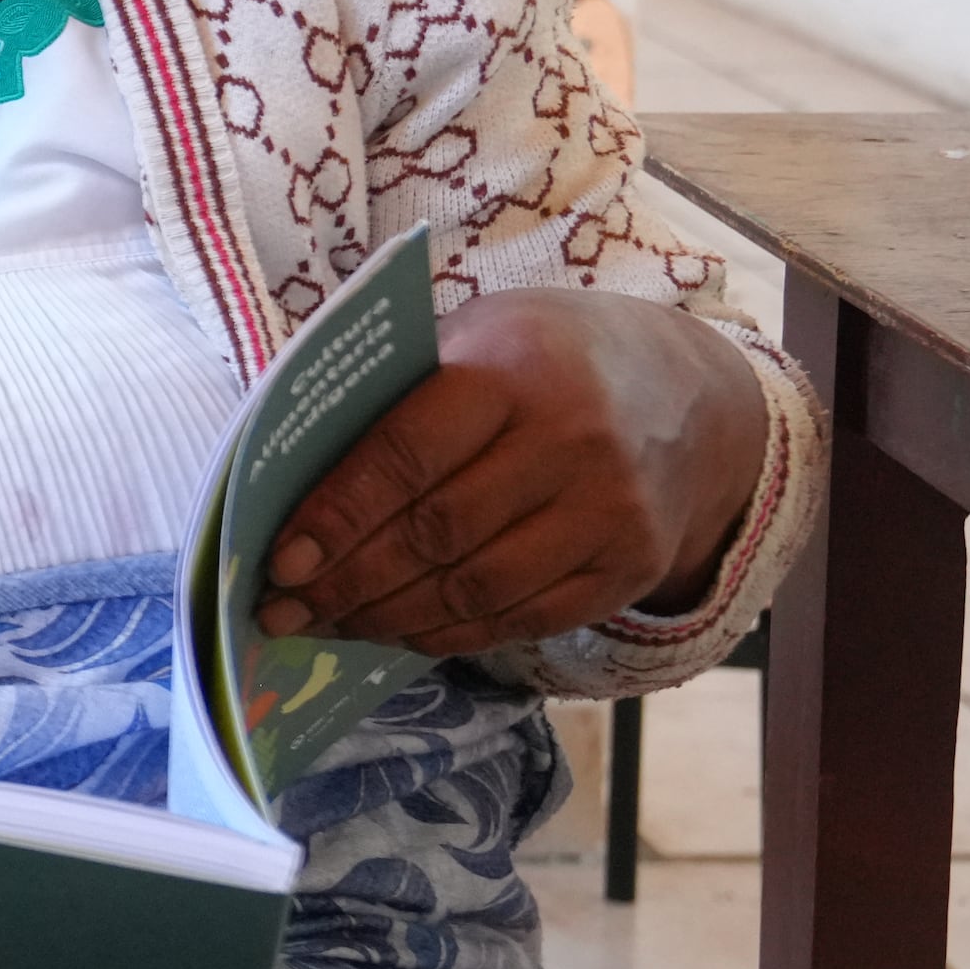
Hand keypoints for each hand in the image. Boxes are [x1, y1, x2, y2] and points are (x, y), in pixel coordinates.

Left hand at [263, 287, 771, 652]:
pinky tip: (399, 629)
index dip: (337, 515)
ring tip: (328, 624)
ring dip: (388, 617)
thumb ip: (399, 395)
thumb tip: (291, 477)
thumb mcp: (480, 335)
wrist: (691, 395)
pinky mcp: (630, 567)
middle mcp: (572, 442)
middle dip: (347, 581)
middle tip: (281, 610)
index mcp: (515, 368)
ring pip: (477, 589)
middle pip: (437, 534)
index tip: (278, 560)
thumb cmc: (546, 359)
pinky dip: (450, 633)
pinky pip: (522, 618)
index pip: (407, 455)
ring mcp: (610, 512)